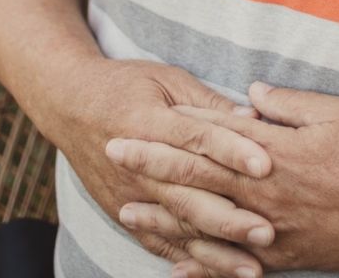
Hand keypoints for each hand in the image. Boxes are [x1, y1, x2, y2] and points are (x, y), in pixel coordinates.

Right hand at [53, 57, 272, 270]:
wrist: (70, 105)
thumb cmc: (128, 84)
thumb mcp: (168, 79)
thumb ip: (209, 102)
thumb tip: (254, 116)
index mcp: (150, 122)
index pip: (196, 139)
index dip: (232, 151)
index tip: (266, 165)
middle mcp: (138, 165)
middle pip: (188, 194)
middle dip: (229, 217)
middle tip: (267, 232)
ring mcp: (129, 195)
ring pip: (177, 228)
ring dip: (215, 251)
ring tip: (251, 267)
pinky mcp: (124, 213)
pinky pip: (158, 243)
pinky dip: (187, 262)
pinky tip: (215, 275)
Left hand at [113, 82, 338, 276]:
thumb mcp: (336, 112)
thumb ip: (288, 103)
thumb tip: (250, 93)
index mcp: (274, 154)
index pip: (211, 140)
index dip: (170, 134)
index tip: (136, 125)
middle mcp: (263, 197)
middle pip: (197, 181)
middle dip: (151, 169)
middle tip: (114, 157)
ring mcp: (271, 233)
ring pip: (206, 226)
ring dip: (163, 219)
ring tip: (128, 213)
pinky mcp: (285, 259)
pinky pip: (232, 266)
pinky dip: (201, 267)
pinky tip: (176, 268)